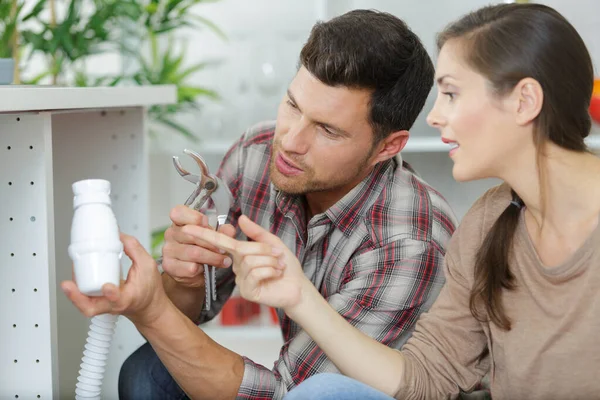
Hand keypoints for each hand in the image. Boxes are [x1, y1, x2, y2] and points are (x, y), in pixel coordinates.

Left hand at [61, 233, 167, 326]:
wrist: (148, 307)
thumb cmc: (150, 290)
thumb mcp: (148, 265)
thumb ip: (134, 249)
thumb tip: (118, 235)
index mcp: (128, 297)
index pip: (118, 298)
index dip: (111, 293)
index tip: (107, 286)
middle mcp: (114, 305)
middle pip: (91, 308)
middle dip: (77, 298)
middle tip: (68, 286)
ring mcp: (104, 306)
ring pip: (85, 305)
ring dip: (73, 294)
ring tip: (68, 281)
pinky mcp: (98, 304)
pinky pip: (84, 300)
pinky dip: (77, 290)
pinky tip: (75, 278)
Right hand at [162, 205, 235, 288]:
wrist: (190, 272)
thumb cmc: (201, 248)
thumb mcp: (213, 237)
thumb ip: (222, 232)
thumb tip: (229, 230)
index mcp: (180, 221)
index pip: (179, 213)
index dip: (194, 217)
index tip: (206, 223)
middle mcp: (171, 233)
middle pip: (192, 234)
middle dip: (212, 243)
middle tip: (225, 249)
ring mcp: (168, 250)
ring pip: (193, 253)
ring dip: (212, 258)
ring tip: (224, 261)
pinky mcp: (169, 266)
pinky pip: (189, 267)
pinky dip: (202, 270)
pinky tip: (208, 270)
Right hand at [182, 215, 310, 309]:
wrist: (298, 287)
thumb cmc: (286, 267)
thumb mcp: (273, 243)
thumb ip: (256, 232)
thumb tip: (241, 218)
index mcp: (241, 254)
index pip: (220, 242)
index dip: (204, 234)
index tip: (187, 226)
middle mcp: (238, 267)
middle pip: (241, 249)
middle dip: (264, 249)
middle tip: (279, 255)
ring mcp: (241, 280)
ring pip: (250, 261)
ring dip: (270, 261)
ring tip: (279, 267)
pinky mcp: (247, 291)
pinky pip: (254, 273)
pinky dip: (270, 270)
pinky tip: (276, 275)